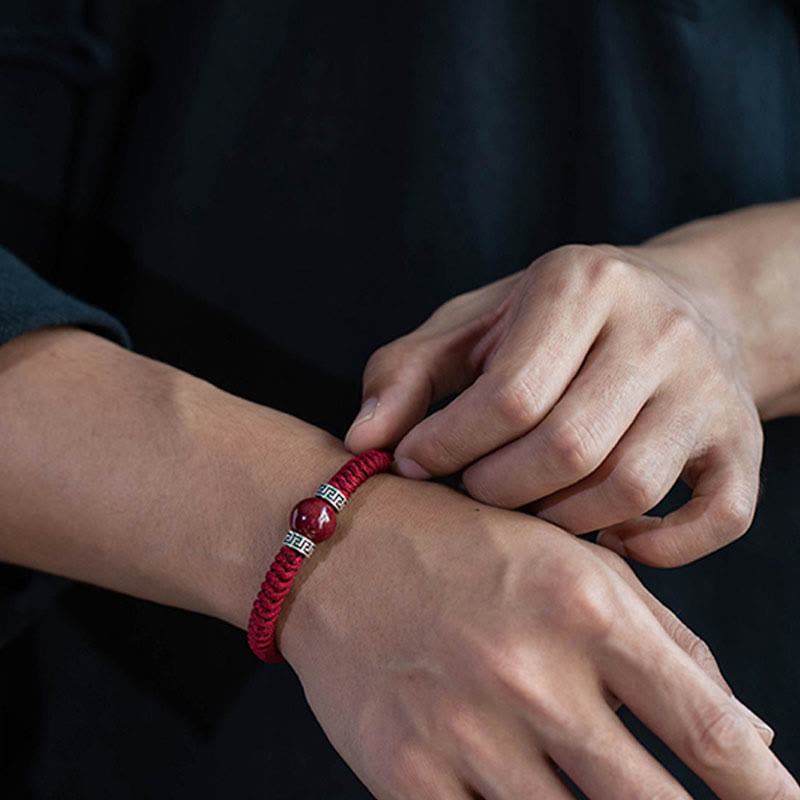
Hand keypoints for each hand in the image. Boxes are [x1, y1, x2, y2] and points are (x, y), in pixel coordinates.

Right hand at [280, 476, 794, 798]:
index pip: (706, 730)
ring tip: (616, 798)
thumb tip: (749, 731)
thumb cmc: (467, 545)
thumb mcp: (571, 559)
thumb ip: (667, 639)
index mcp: (585, 608)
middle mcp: (532, 675)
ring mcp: (465, 732)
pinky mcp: (407, 773)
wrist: (339, 550)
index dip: (762, 792)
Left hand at [346, 239, 763, 566]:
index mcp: (583, 284)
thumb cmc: (552, 322)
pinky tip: (609, 537)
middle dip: (498, 489)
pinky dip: (659, 549)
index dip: (449, 445)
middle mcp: (659, 330)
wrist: (677, 302)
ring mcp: (711, 389)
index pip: (510, 392)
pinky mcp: (744, 441)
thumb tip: (362, 441)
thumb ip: (408, 372)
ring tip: (524, 508)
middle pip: (568, 447)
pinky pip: (718, 519)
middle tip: (470, 491)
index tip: (415, 463)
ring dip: (560, 522)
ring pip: (629, 488)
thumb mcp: (473, 324)